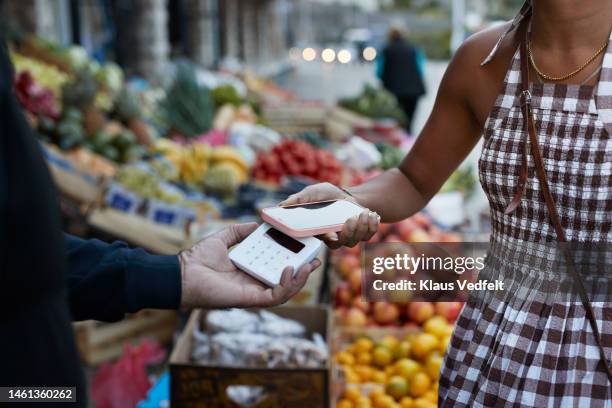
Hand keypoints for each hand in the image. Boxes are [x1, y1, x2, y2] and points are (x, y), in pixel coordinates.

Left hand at [179, 223, 320, 308]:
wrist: (183, 273)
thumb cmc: (198, 258)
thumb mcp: (224, 238)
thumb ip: (240, 231)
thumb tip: (257, 224)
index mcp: (250, 270)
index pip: (278, 266)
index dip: (294, 259)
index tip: (306, 248)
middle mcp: (254, 283)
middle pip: (286, 280)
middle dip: (304, 271)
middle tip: (316, 259)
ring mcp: (253, 292)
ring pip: (285, 291)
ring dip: (299, 279)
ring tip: (308, 265)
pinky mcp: (249, 299)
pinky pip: (274, 296)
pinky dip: (285, 285)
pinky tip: (289, 270)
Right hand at [280, 182, 379, 248]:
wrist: (345, 195)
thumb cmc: (326, 195)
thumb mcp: (312, 193)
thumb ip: (299, 199)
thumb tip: (281, 205)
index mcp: (320, 231)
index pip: (322, 241)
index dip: (328, 239)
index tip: (331, 232)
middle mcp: (334, 238)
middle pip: (342, 243)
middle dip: (349, 233)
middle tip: (351, 218)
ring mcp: (349, 237)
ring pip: (356, 240)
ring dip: (363, 227)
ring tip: (364, 212)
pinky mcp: (362, 233)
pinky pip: (369, 235)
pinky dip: (373, 225)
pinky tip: (372, 214)